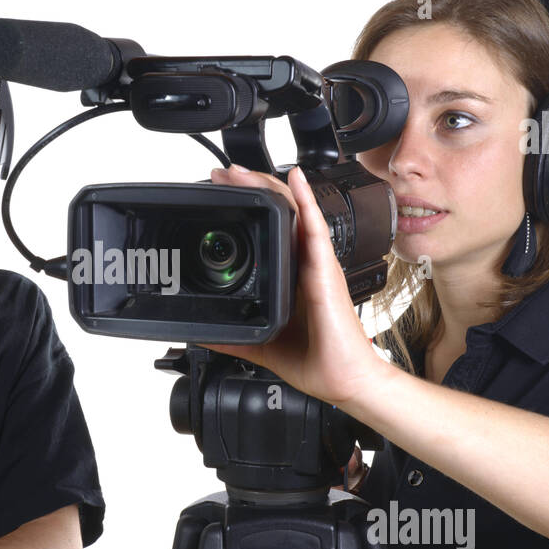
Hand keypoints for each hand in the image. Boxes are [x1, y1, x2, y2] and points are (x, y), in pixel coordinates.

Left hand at [203, 164, 391, 408]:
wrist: (343, 379)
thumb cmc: (316, 361)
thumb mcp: (263, 344)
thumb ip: (235, 338)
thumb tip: (205, 336)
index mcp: (292, 277)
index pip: (269, 230)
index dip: (247, 208)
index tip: (220, 195)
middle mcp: (304, 264)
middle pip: (278, 213)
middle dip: (250, 188)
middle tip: (221, 175)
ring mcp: (316, 263)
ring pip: (293, 211)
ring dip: (268, 186)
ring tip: (241, 170)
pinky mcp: (325, 269)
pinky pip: (316, 227)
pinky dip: (306, 199)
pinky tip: (296, 178)